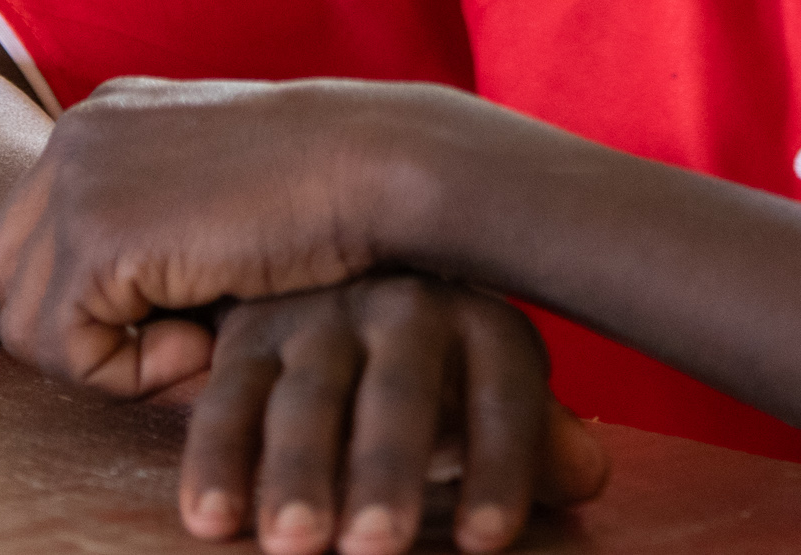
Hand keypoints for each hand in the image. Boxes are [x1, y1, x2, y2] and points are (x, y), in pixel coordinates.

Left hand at [0, 77, 467, 397]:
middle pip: (11, 283)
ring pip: (29, 327)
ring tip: (203, 336)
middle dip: (86, 334)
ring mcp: (77, 178)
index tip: (190, 311)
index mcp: (101, 117)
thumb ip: (151, 226)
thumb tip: (92, 320)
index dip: (99, 304)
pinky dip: (134, 374)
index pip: (37, 243)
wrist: (384, 165)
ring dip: (114, 360)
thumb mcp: (215, 194)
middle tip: (186, 338)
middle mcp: (75, 134)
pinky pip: (69, 351)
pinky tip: (208, 335)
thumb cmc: (330, 194)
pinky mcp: (96, 234)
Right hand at [177, 278, 611, 554]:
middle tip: (376, 545)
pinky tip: (211, 522)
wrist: (337, 273)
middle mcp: (401, 305)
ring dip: (298, 472)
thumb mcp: (491, 390)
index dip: (501, 463)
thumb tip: (588, 474)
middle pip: (400, 390)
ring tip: (295, 543)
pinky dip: (216, 461)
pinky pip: (227, 399)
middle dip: (388, 469)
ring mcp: (317, 316)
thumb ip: (535, 439)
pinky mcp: (247, 339)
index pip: (503, 387)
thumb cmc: (441, 370)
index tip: (485, 543)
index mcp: (478, 317)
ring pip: (308, 397)